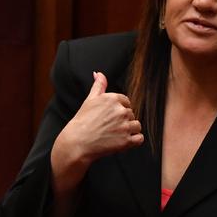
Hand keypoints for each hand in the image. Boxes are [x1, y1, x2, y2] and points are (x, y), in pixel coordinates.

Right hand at [51, 71, 143, 191]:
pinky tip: (123, 141)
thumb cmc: (82, 122)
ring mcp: (124, 126)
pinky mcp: (126, 141)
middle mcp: (121, 111)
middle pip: (131, 114)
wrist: (77, 142)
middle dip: (123, 121)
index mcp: (113, 99)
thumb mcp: (90, 100)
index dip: (118, 111)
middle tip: (109, 127)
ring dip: (129, 131)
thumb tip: (99, 73)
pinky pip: (140, 138)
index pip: (126, 102)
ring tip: (115, 134)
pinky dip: (134, 140)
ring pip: (137, 126)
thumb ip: (98, 86)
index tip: (109, 117)